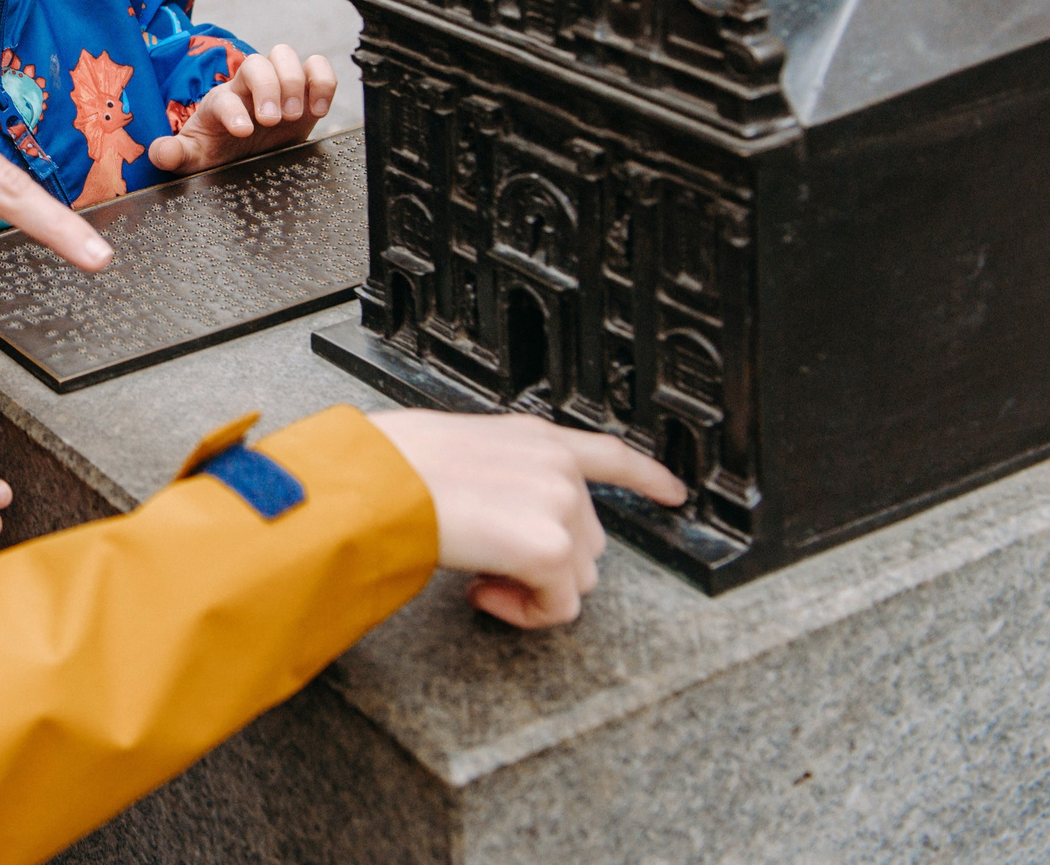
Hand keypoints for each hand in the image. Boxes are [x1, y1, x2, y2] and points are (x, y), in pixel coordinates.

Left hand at [148, 44, 335, 174]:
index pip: (224, 96)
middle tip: (273, 120)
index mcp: (219, 102)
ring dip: (294, 81)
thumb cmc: (220, 150)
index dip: (233, 111)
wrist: (248, 151)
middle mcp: (248, 86)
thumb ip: (174, 154)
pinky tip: (319, 110)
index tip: (244, 132)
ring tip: (296, 114)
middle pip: (257, 63)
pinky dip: (323, 82)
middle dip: (268, 87)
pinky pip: (317, 67)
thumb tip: (161, 153)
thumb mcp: (195, 157)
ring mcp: (278, 83)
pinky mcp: (306, 89)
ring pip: (285, 55)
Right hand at [368, 411, 686, 628]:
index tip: (674, 491)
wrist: (375, 482)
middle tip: (490, 563)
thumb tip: (495, 519)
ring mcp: (559, 504)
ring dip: (532, 587)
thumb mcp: (454, 453)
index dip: (647, 475)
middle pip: (587, 539)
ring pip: (576, 577)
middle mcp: (555, 465)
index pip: (607, 453)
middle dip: (545, 561)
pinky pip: (557, 607)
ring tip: (480, 573)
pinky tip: (482, 590)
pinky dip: (523, 612)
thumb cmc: (390, 469)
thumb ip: (496, 477)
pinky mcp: (551, 548)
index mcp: (531, 437)